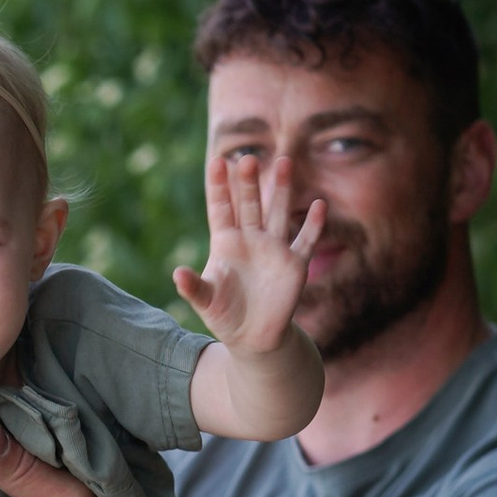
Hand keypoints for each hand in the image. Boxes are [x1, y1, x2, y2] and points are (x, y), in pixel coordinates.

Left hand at [174, 144, 324, 352]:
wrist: (253, 336)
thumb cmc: (224, 314)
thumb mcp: (206, 301)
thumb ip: (193, 287)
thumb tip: (177, 274)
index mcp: (226, 243)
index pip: (221, 209)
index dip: (219, 187)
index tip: (217, 162)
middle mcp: (251, 240)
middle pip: (250, 204)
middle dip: (248, 183)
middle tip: (247, 159)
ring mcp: (274, 249)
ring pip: (278, 213)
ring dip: (281, 189)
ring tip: (284, 162)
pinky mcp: (295, 265)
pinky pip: (306, 241)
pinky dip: (313, 224)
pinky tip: (319, 204)